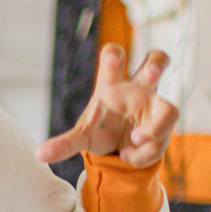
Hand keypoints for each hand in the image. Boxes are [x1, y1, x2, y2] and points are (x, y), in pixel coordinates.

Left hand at [37, 43, 177, 167]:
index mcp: (112, 84)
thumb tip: (39, 155)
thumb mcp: (80, 137)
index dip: (115, 55)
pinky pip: (160, 140)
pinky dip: (144, 154)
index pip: (115, 58)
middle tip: (153, 73)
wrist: (118, 150)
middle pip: (156, 61)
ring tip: (135, 139)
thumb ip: (63, 144)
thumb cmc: (99, 131)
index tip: (112, 59)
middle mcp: (138, 89)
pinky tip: (128, 157)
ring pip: (171, 108)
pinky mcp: (163, 129)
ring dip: (155, 127)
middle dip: (157, 64)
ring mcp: (155, 108)